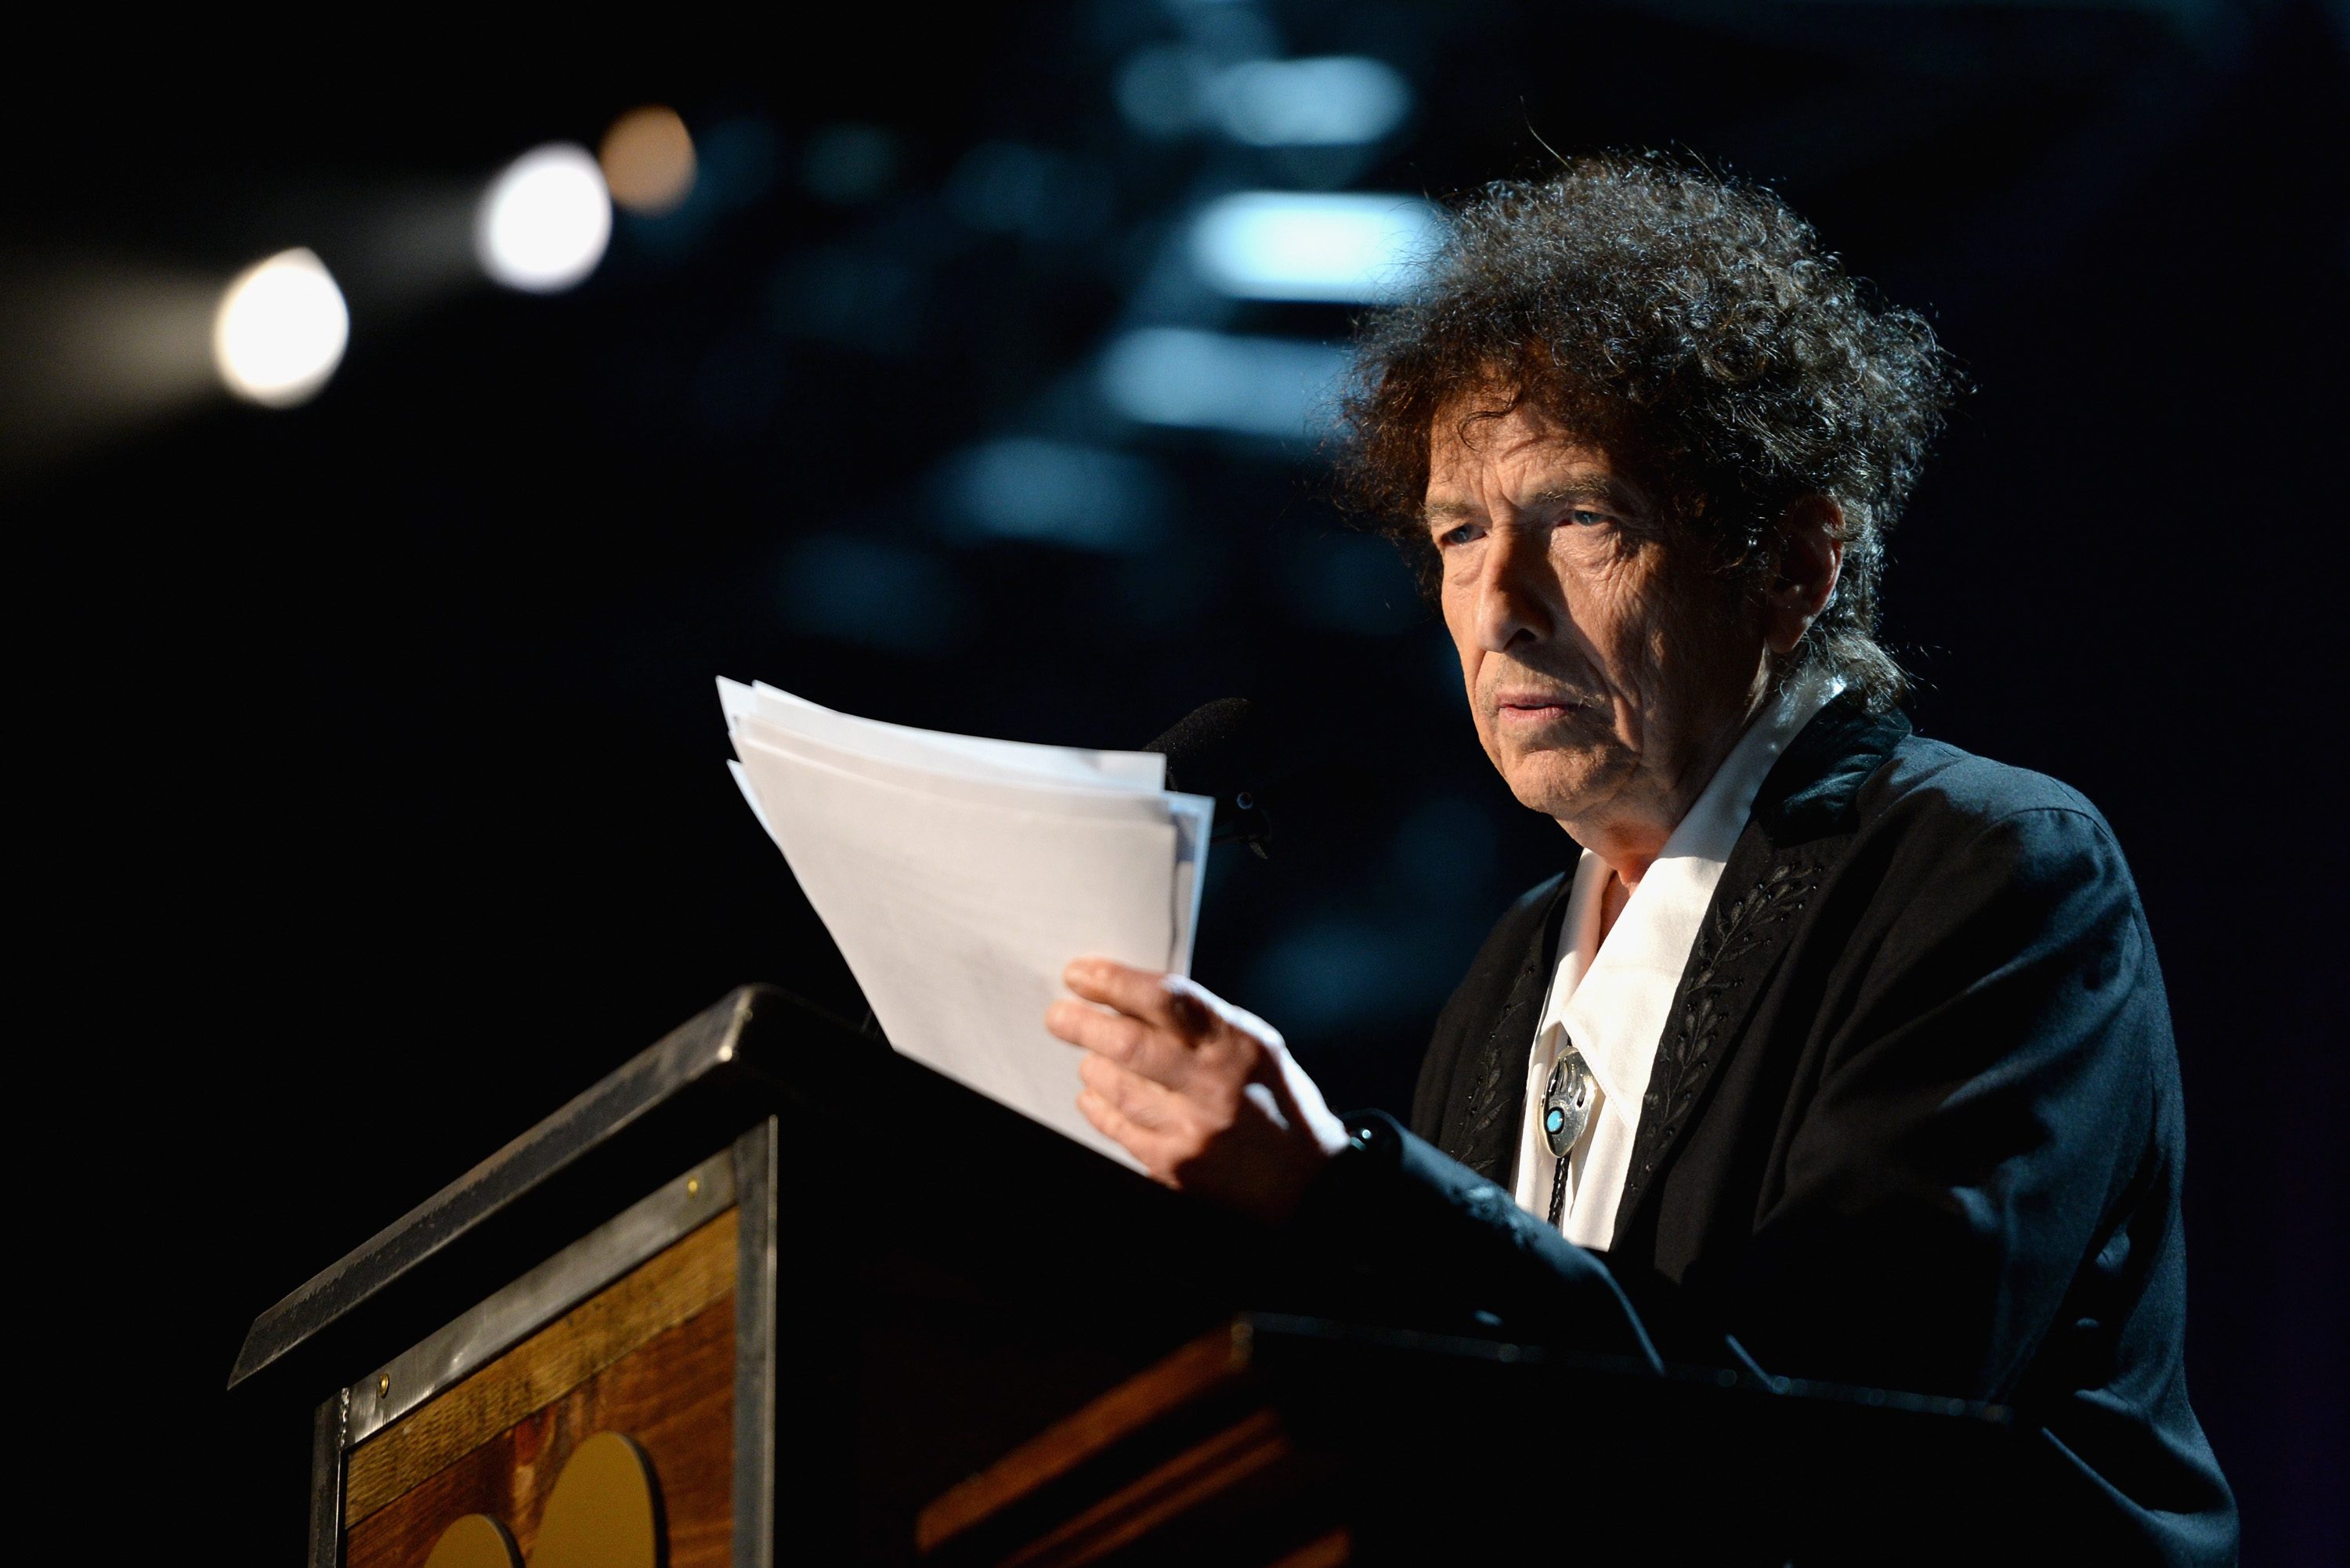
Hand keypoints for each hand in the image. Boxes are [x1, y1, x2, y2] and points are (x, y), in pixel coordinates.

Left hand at [1045, 957, 1349, 1223]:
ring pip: (1114, 1085)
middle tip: (1059, 1015)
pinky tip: (1098, 1094)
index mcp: (1237, 1043)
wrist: (1304, 1184)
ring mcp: (1190, 1129)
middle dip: (1080, 1023)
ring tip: (1092, 1057)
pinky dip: (1099, 1104)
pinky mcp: (1172, 1166)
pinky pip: (1115, 1125)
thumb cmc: (1277, 1103)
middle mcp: (1213, 1085)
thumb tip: (1129, 998)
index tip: (1080, 974)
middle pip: (1128, 1043)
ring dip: (1093, 1065)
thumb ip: (1202, 1023)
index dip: (1113, 981)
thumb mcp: (1256, 1046)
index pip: (1165, 998)